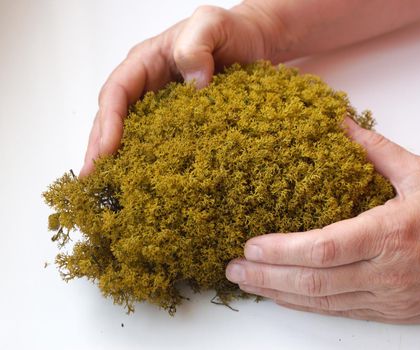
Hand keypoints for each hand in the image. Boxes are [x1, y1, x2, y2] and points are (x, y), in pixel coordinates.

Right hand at [80, 4, 277, 175]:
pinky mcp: (183, 126)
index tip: (106, 151)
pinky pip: (162, 146)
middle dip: (101, 149)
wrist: (258, 45)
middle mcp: (150, 88)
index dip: (108, 122)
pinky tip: (147, 187)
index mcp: (146, 63)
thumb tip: (194, 85)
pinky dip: (151, 166)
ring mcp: (165, 109)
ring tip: (108, 190)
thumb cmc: (232, 31)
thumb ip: (195, 45)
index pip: (117, 93)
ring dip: (119, 162)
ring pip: (133, 136)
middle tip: (92, 180)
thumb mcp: (211, 24)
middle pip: (115, 119)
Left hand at [226, 118, 419, 323]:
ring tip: (245, 283)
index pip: (325, 247)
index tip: (251, 245)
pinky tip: (282, 297)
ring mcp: (384, 297)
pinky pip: (337, 311)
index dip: (283, 249)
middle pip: (314, 281)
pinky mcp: (386, 311)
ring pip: (321, 302)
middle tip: (233, 268)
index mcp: (391, 233)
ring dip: (278, 293)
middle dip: (267, 276)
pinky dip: (304, 306)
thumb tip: (342, 125)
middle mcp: (384, 271)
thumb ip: (378, 151)